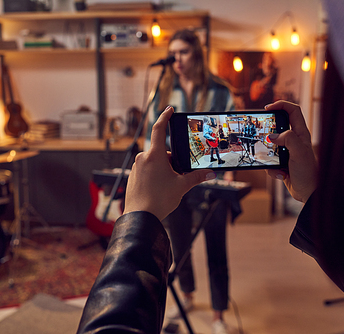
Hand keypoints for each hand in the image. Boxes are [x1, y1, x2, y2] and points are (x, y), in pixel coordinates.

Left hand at [123, 106, 215, 220]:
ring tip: (168, 185)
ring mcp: (137, 167)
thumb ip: (196, 177)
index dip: (164, 117)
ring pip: (154, 161)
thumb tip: (210, 173)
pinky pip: (147, 170)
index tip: (169, 109)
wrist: (140, 216)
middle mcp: (143, 158)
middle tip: (178, 174)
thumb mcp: (181, 186)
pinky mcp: (133, 176)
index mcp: (154, 155)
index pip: (158, 129)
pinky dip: (155, 175)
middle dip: (171, 160)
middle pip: (161, 151)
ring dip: (163, 168)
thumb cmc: (159, 200)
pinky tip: (159, 189)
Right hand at [265, 101, 317, 202]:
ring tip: (276, 164)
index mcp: (301, 134)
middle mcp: (294, 141)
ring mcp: (287, 152)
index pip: (292, 111)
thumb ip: (287, 140)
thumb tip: (272, 136)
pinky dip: (271, 169)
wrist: (309, 193)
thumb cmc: (309, 173)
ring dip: (268, 156)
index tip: (267, 108)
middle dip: (268, 133)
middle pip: (278, 127)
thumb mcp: (299, 152)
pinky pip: (269, 161)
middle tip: (262, 136)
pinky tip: (280, 174)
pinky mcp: (282, 162)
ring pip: (270, 146)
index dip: (280, 105)